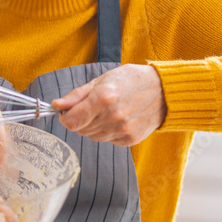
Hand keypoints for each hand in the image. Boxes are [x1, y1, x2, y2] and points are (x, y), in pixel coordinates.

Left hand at [51, 64, 166, 146]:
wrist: (163, 92)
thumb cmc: (131, 80)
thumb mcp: (102, 80)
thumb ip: (77, 95)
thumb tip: (57, 105)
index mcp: (104, 98)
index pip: (71, 121)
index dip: (65, 118)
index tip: (67, 112)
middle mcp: (113, 117)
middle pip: (80, 130)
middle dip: (81, 119)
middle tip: (93, 106)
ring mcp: (122, 130)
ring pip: (93, 136)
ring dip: (94, 126)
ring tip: (108, 111)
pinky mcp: (129, 140)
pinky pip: (107, 140)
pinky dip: (107, 131)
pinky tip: (118, 118)